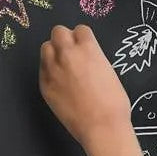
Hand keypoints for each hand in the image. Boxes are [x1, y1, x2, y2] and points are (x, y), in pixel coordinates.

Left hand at [39, 24, 131, 148]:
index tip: (84, 46)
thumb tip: (85, 57)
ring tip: (63, 66)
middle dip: (65, 39)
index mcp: (88, 48)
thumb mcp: (108, 70)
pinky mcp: (44, 85)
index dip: (83, 38)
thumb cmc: (113, 101)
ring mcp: (53, 69)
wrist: (101, 126)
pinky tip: (59, 82)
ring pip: (45, 47)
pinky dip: (49, 70)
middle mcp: (67, 54)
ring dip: (54, 52)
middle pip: (58, 31)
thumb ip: (93, 58)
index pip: (80, 29)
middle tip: (71, 52)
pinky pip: (42, 68)